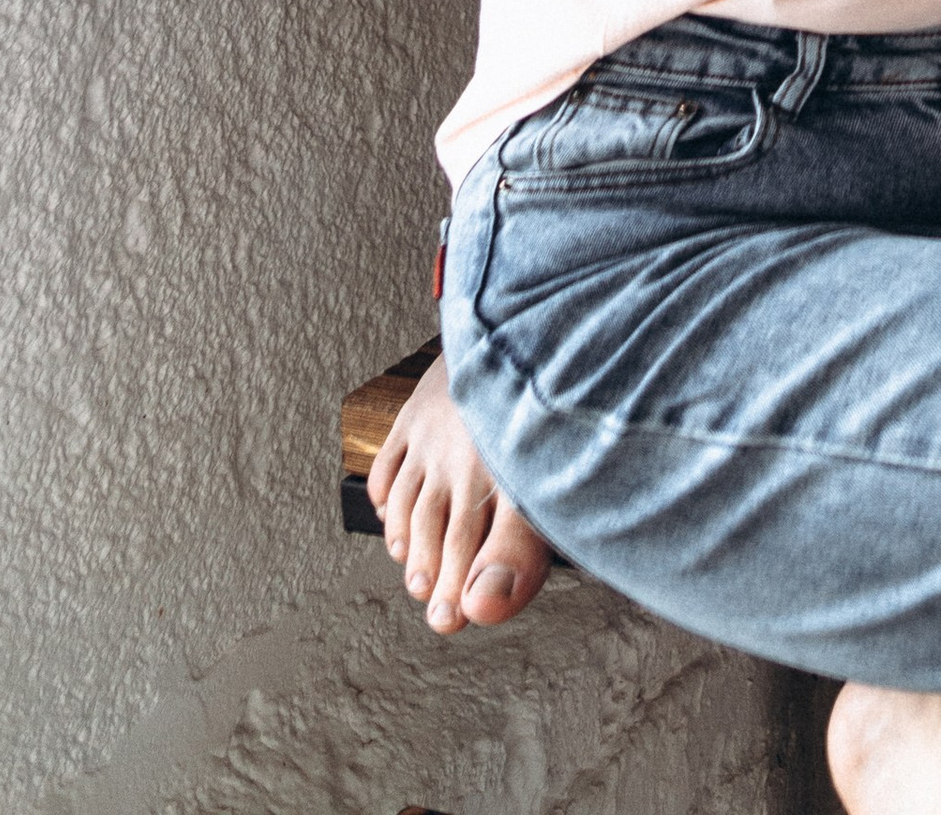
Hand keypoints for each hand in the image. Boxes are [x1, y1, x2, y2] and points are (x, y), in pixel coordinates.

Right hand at [369, 354, 551, 635]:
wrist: (531, 324)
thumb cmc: (549, 411)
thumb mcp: (552, 482)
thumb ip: (519, 554)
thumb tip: (481, 607)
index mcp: (516, 473)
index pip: (487, 547)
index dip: (473, 589)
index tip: (461, 616)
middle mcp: (470, 455)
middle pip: (446, 532)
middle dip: (441, 578)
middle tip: (439, 612)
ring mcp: (437, 433)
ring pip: (413, 504)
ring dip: (412, 544)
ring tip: (418, 575)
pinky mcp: (416, 412)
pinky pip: (390, 462)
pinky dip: (388, 496)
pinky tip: (394, 519)